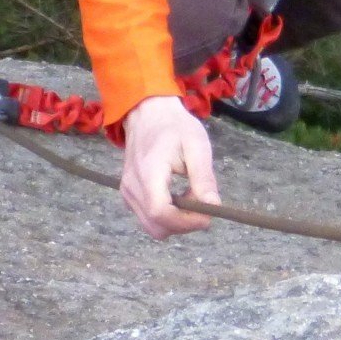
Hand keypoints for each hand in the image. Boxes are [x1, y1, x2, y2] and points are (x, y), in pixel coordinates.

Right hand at [119, 95, 219, 238]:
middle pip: (156, 226)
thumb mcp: (196, 145)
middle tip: (202, 205)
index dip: (186, 222)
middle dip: (184, 224)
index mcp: (148, 173)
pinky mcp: (128, 194)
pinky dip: (167, 216)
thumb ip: (203, 177)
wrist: (148, 113)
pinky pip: (147, 217)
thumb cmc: (175, 126)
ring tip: (192, 196)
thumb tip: (213, 207)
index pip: (161, 213)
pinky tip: (179, 196)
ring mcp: (127, 192)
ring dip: (176, 221)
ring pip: (152, 226)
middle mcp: (132, 187)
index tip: (208, 216)